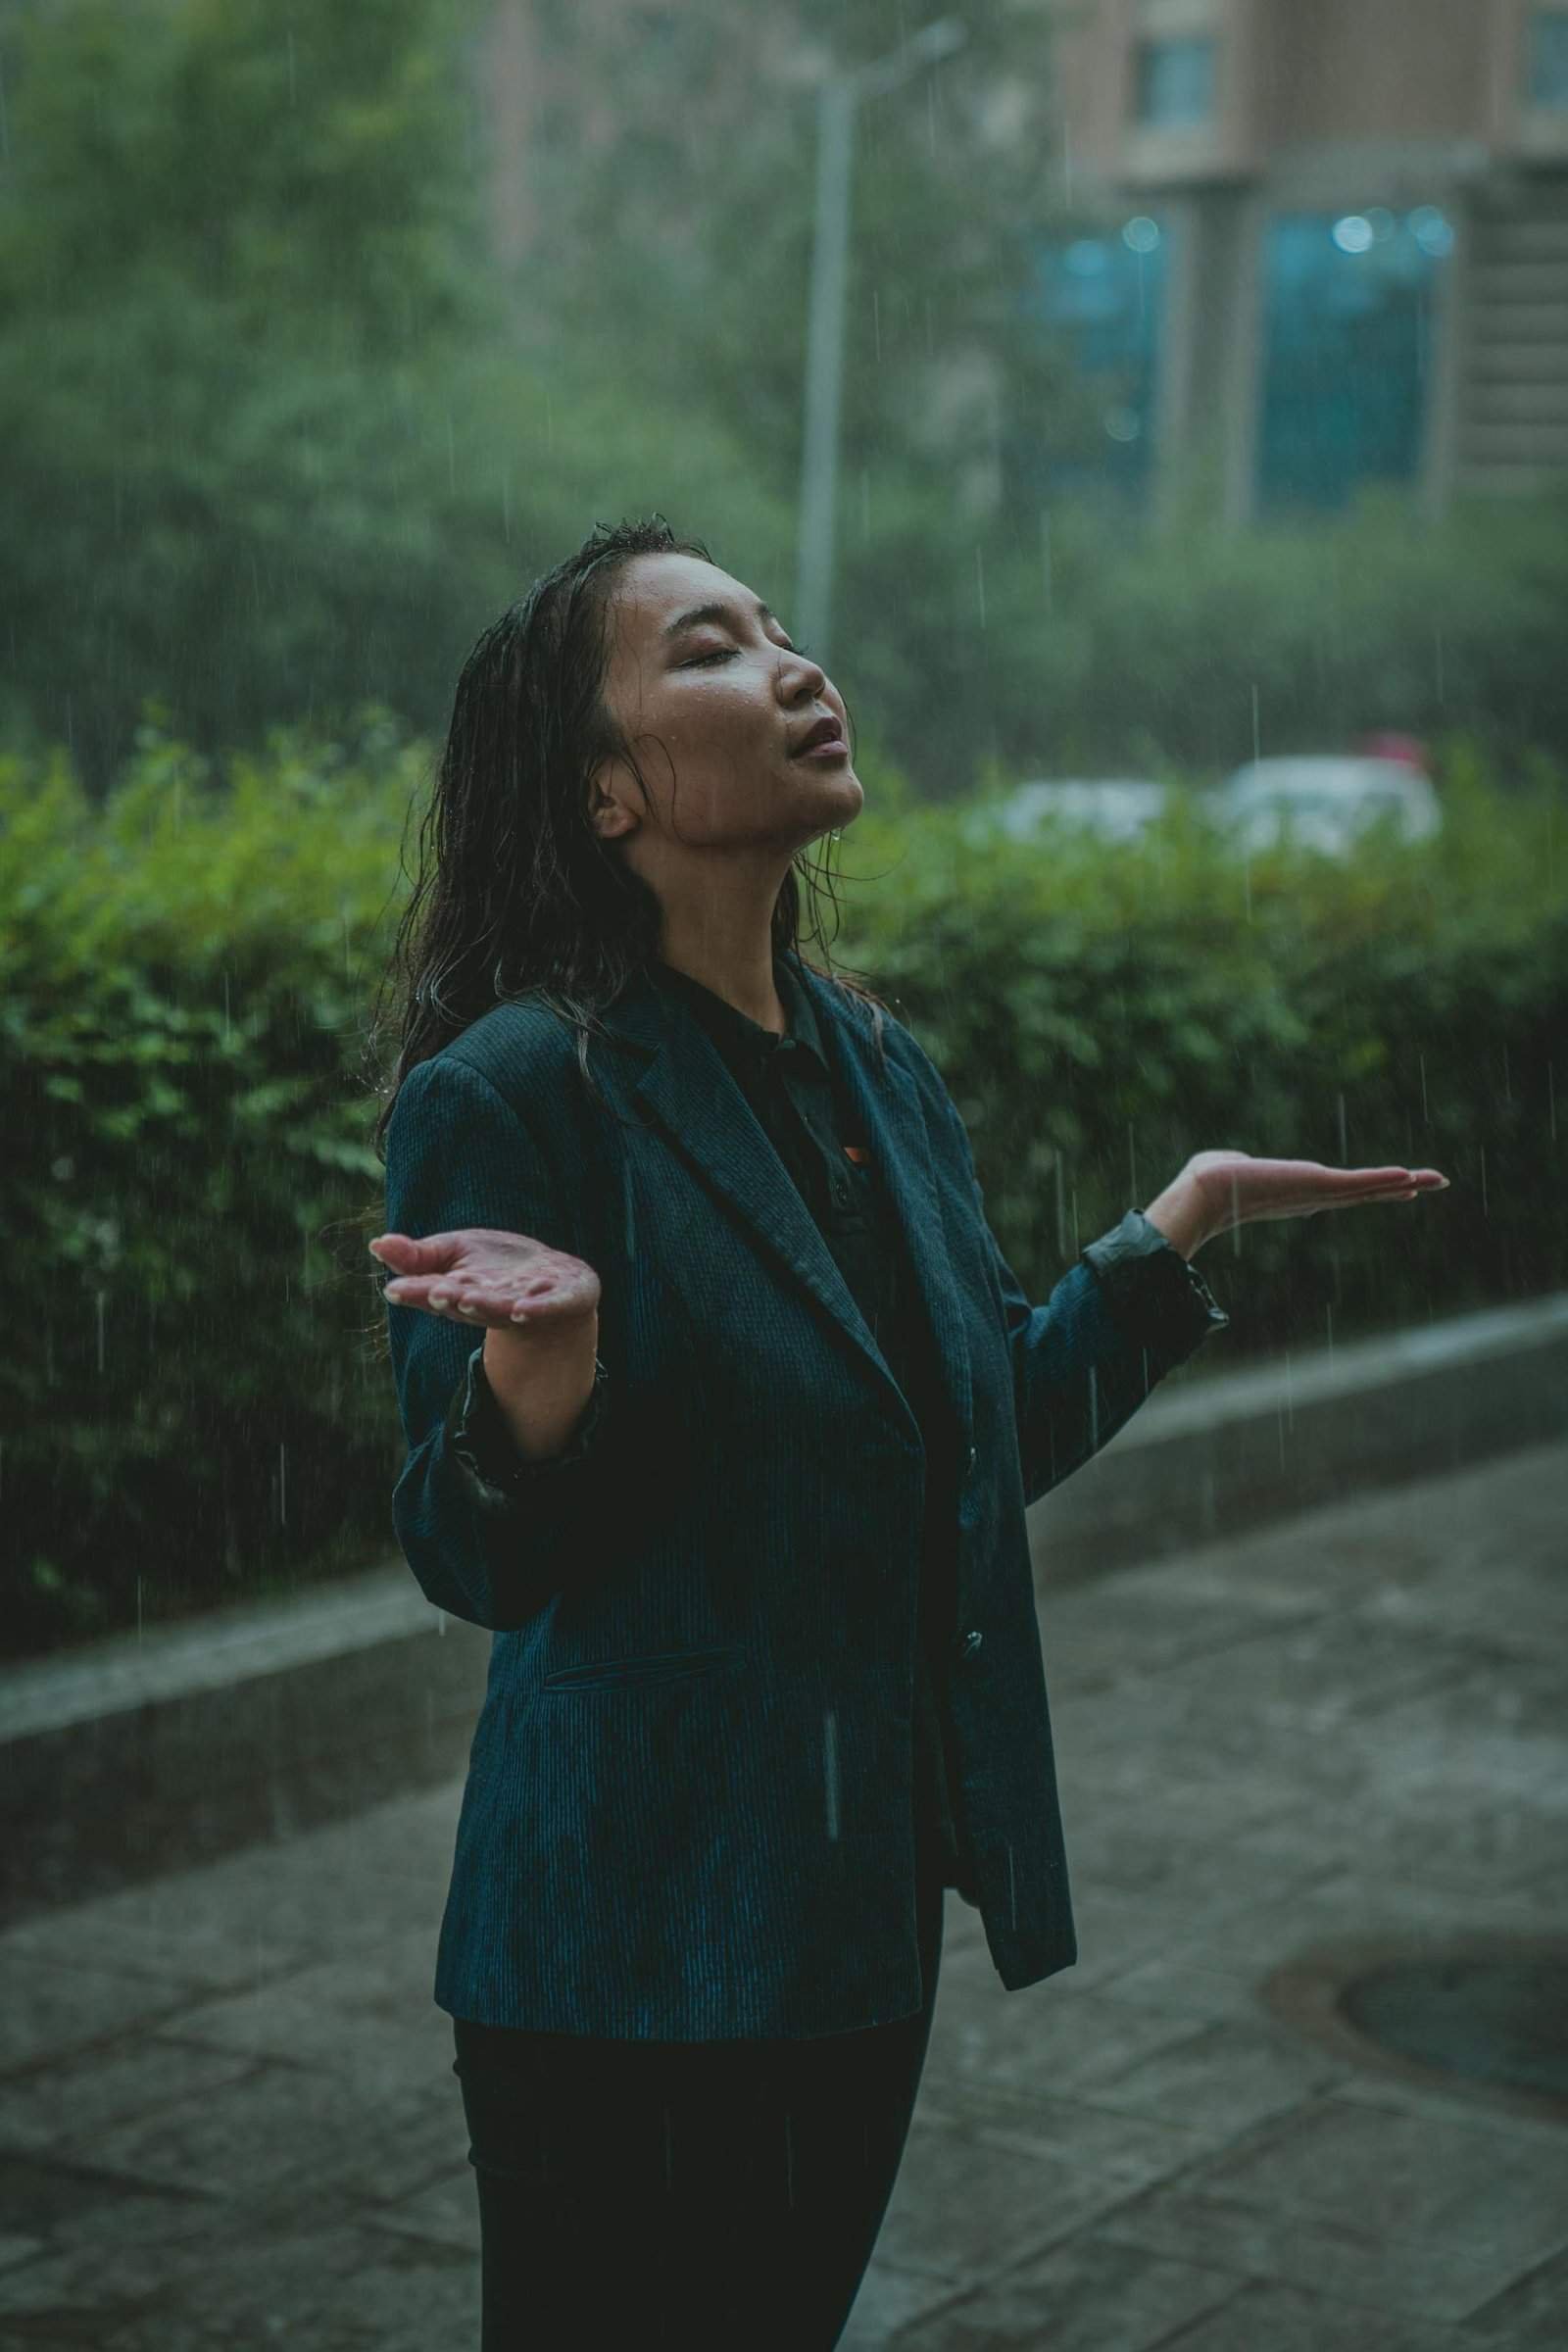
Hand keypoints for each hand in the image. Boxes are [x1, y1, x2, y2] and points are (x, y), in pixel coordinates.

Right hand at [368, 1227, 600, 1336]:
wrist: (556, 1280)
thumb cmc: (497, 1268)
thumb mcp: (456, 1252)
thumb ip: (419, 1256)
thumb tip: (377, 1243)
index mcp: (460, 1293)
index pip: (432, 1293)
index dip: (416, 1293)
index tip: (395, 1290)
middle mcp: (489, 1305)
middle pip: (465, 1303)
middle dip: (451, 1298)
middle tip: (435, 1292)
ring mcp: (524, 1305)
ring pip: (501, 1308)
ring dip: (485, 1305)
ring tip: (468, 1298)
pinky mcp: (559, 1301)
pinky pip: (547, 1307)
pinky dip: (535, 1310)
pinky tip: (522, 1309)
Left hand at [1183, 1151, 1450, 1244]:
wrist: (1203, 1193)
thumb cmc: (1207, 1181)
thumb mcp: (1231, 1165)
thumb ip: (1241, 1162)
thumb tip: (1237, 1161)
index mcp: (1298, 1194)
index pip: (1345, 1191)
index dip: (1374, 1187)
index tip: (1400, 1188)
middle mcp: (1314, 1198)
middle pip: (1367, 1193)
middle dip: (1402, 1187)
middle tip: (1435, 1182)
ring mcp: (1318, 1194)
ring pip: (1370, 1188)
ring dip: (1406, 1182)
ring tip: (1438, 1179)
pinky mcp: (1318, 1185)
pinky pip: (1359, 1183)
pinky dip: (1385, 1179)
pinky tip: (1411, 1177)